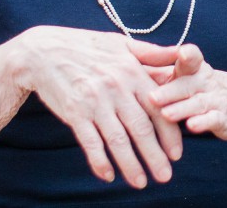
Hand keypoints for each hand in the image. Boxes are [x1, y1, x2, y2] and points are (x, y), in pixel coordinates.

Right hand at [16, 27, 182, 188]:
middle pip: (140, 128)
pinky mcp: (74, 112)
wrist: (43, 52)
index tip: (177, 154)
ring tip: (141, 183)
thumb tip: (182, 52)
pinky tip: (108, 176)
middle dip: (155, 155)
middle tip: (165, 176)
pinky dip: (99, 161)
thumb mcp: (122, 44)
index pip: (158, 108)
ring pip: (117, 139)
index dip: (169, 133)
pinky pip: (90, 142)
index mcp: (132, 72)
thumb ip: (153, 53)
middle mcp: (116, 88)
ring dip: (130, 164)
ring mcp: (94, 102)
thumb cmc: (87, 46)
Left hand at [131, 42, 226, 139]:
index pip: (192, 58)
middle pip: (188, 83)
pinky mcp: (224, 117)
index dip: (187, 55)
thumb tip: (124, 64)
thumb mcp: (185, 76)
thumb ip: (159, 70)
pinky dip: (204, 122)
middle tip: (152, 96)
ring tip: (166, 114)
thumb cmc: (203, 87)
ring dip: (182, 108)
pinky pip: (214, 119)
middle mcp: (206, 80)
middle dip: (170, 90)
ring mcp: (216, 98)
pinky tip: (193, 126)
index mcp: (195, 68)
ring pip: (198, 102)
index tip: (181, 52)